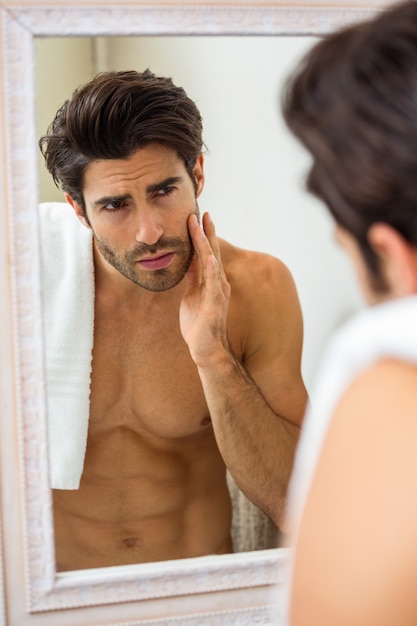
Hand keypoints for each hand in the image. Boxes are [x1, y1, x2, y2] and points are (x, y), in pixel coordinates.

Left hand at [180, 212, 230, 368]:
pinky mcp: (214, 306)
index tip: (198, 216)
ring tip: (202, 226)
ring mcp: (218, 293)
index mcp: (212, 281)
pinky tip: (209, 257)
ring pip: (212, 263)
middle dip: (206, 232)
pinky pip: (213, 285)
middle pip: (212, 253)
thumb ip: (192, 277)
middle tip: (202, 212)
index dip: (203, 235)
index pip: (207, 253)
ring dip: (206, 244)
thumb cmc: (199, 324)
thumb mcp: (191, 294)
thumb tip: (187, 259)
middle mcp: (218, 284)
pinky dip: (212, 270)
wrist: (206, 349)